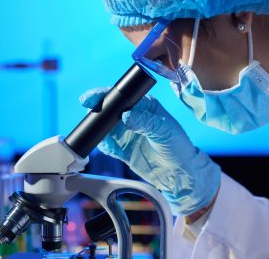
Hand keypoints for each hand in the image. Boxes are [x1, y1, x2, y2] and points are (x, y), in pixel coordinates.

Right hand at [80, 87, 220, 214]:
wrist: (179, 174)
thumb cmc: (178, 146)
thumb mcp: (164, 130)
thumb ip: (145, 122)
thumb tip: (125, 116)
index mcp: (145, 106)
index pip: (122, 96)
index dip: (106, 94)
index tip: (92, 98)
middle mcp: (133, 117)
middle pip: (110, 109)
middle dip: (98, 111)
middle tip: (90, 114)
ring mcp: (126, 133)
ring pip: (105, 127)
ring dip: (98, 129)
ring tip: (100, 134)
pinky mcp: (122, 149)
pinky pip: (107, 145)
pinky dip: (103, 144)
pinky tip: (107, 146)